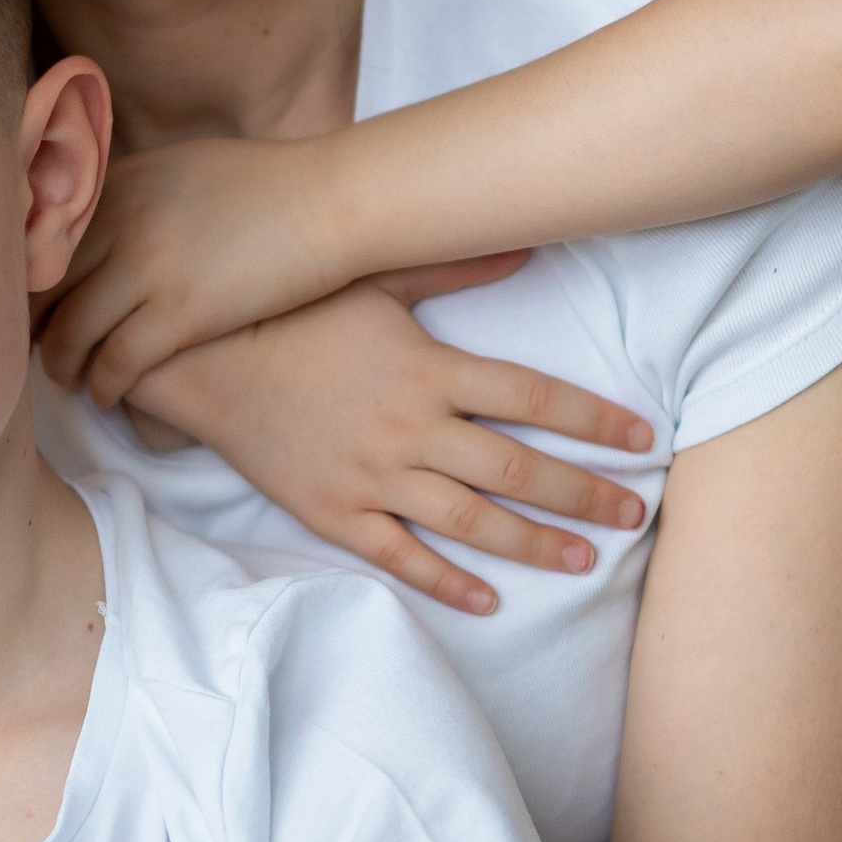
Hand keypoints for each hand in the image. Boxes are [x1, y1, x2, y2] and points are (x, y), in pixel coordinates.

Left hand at [43, 136, 355, 403]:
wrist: (333, 201)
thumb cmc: (271, 185)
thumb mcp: (184, 167)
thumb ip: (137, 190)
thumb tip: (108, 212)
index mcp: (119, 181)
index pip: (45, 236)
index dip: (29, 277)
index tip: (30, 301)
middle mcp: (120, 220)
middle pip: (44, 285)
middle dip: (31, 323)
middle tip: (30, 348)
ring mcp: (146, 267)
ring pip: (71, 331)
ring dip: (61, 363)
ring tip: (67, 379)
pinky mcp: (179, 313)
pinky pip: (116, 362)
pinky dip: (103, 384)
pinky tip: (106, 396)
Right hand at [131, 284, 652, 617]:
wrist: (198, 359)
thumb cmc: (291, 311)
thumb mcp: (374, 276)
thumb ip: (452, 266)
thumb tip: (525, 243)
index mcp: (429, 369)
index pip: (535, 399)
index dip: (596, 421)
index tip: (643, 439)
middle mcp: (409, 429)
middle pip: (518, 471)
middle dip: (586, 494)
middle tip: (638, 515)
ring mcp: (371, 477)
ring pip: (471, 523)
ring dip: (535, 544)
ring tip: (585, 559)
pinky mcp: (333, 512)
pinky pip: (400, 557)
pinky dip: (448, 581)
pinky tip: (490, 599)